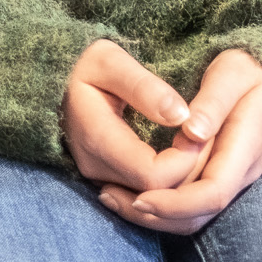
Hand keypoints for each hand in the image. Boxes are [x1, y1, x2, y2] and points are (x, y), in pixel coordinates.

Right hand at [61, 39, 194, 191]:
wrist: (56, 78)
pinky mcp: (106, 177)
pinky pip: (144, 194)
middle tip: (205, 135)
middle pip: (155, 194)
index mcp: (98, 140)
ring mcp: (99, 176)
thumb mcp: (112, 62)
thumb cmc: (86, 63)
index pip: (152, 175)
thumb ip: (145, 88)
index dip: (184, 159)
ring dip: (180, 176)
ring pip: (151, 199)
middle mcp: (96, 167)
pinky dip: (168, 179)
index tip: (200, 129)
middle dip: (187, 169)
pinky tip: (181, 151)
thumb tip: (181, 116)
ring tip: (195, 141)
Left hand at [97, 48, 261, 234]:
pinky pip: (189, 205)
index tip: (139, 196)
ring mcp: (231, 180)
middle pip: (197, 214)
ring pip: (191, 217)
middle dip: (153, 214)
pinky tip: (130, 191)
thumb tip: (191, 133)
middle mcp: (241, 174)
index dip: (174, 202)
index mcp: (246, 149)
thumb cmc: (250, 71)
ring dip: (151, 214)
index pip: (212, 194)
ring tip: (110, 196)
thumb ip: (212, 103)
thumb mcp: (232, 74)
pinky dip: (159, 205)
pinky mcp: (218, 179)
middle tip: (108, 196)